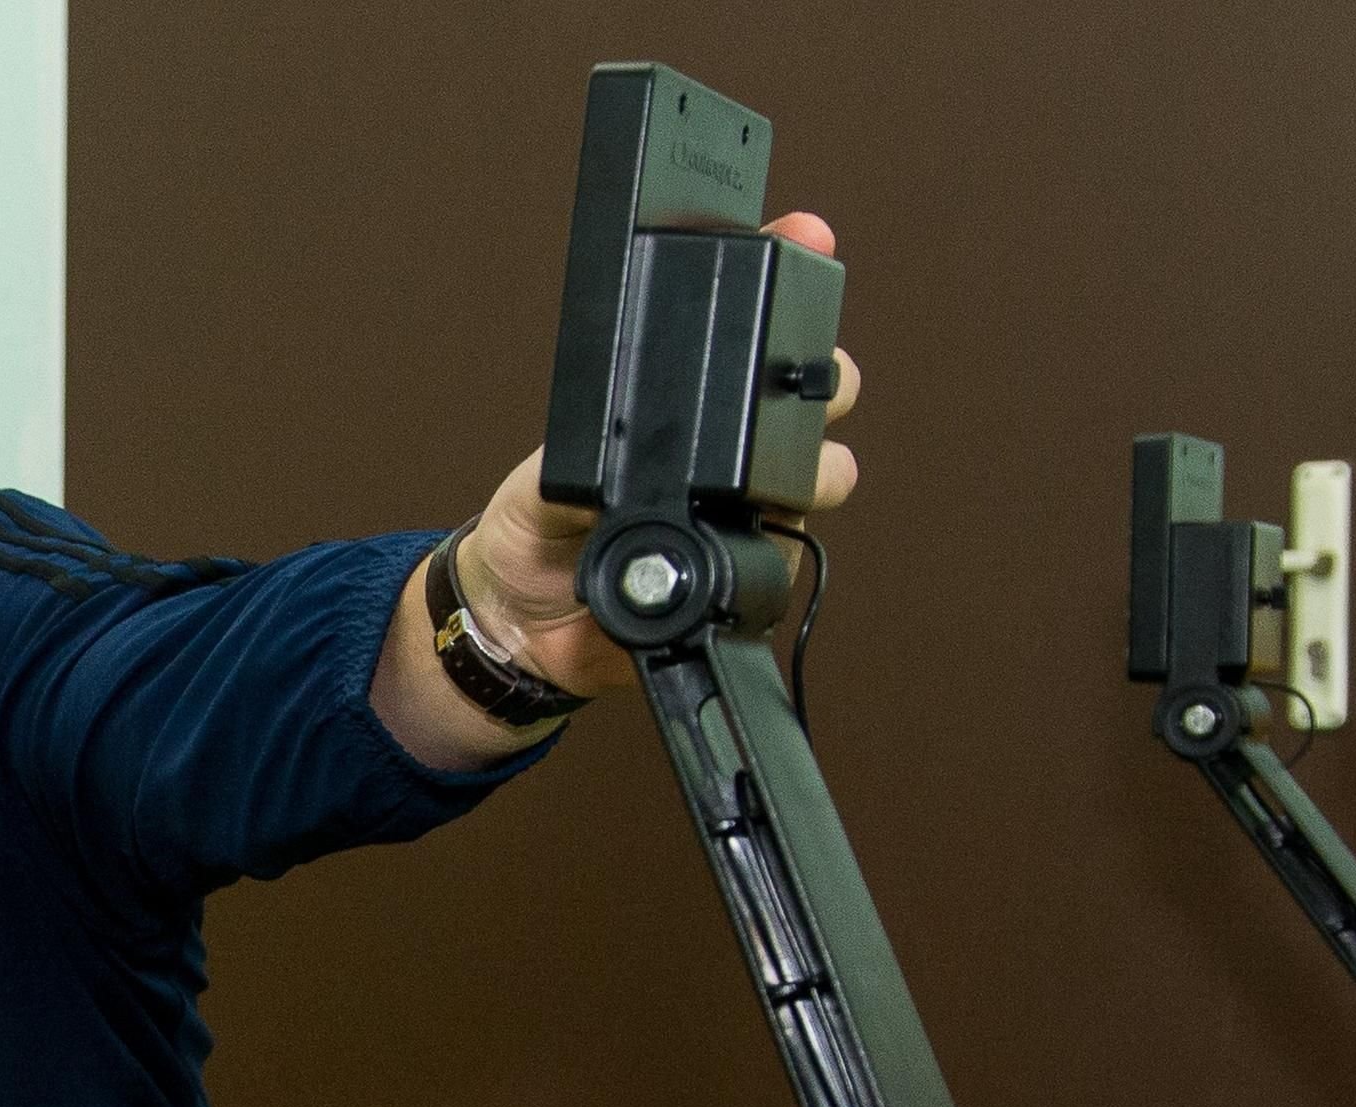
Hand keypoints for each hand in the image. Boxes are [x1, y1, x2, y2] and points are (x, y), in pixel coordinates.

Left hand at [463, 210, 861, 701]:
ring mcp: (751, 505)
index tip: (804, 233)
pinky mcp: (752, 568)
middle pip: (819, 387)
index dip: (782, 269)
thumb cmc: (530, 536)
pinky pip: (793, 549)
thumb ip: (576, 466)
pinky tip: (740, 544)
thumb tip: (609, 468)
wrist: (526, 624)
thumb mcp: (538, 483)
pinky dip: (776, 543)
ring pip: (825, 468)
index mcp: (680, 406)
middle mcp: (729, 447)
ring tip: (770, 480)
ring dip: (814, 466)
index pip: (741, 326)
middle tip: (805, 378)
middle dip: (829, 373)